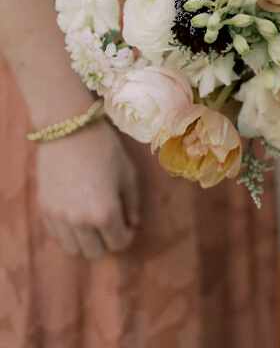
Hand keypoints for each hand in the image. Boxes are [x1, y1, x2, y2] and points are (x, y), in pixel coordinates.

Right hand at [36, 121, 140, 260]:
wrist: (69, 129)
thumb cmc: (104, 148)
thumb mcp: (128, 173)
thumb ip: (132, 203)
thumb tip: (132, 224)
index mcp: (104, 212)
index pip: (118, 243)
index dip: (126, 235)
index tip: (127, 223)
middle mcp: (80, 222)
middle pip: (95, 252)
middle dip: (106, 241)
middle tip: (110, 223)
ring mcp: (59, 218)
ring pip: (73, 249)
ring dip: (86, 241)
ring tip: (92, 221)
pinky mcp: (44, 211)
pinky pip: (57, 236)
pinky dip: (69, 233)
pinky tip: (76, 215)